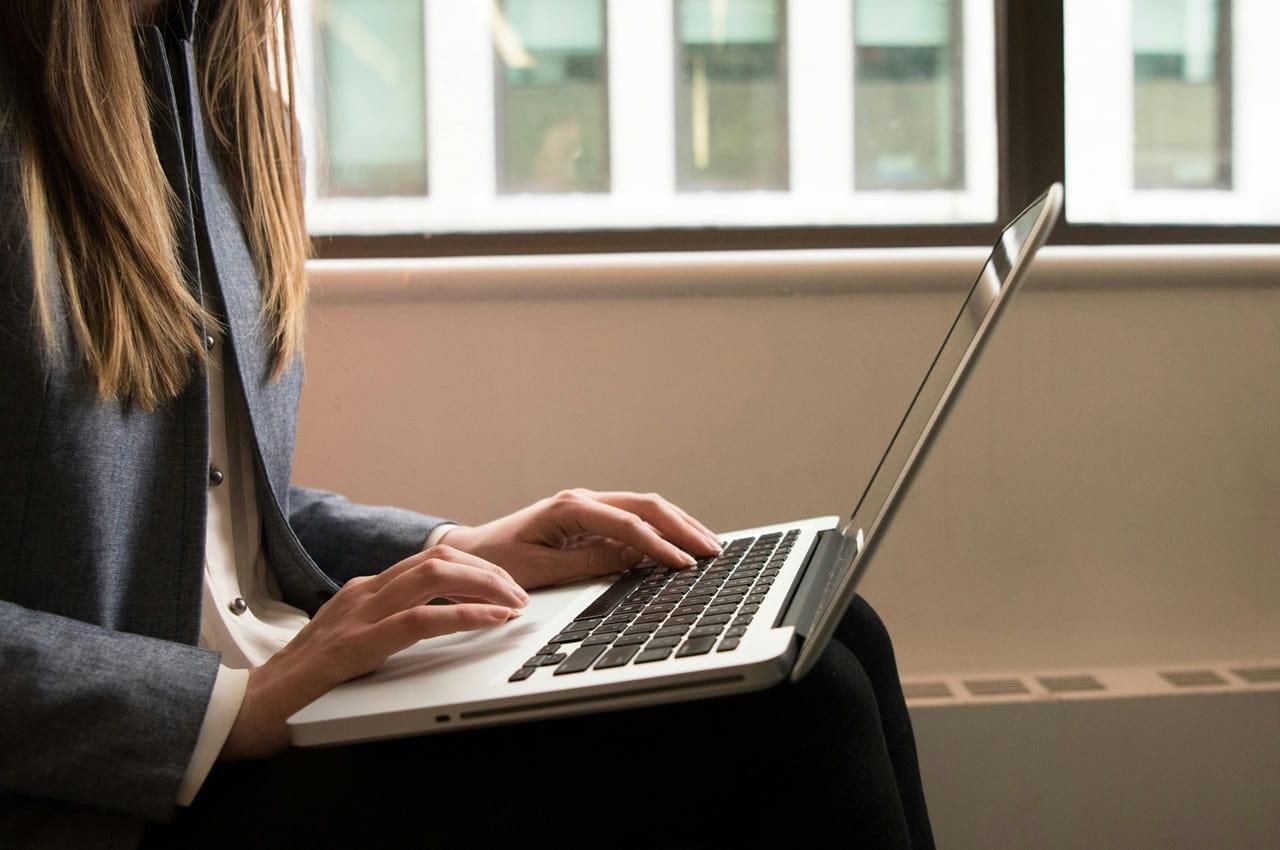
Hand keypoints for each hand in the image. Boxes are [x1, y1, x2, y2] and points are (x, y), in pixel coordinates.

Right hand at [219, 545, 527, 759]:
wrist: (250, 709)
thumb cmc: (305, 683)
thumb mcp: (355, 642)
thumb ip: (388, 625)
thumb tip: (439, 620)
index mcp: (365, 590)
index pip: (431, 559)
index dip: (476, 567)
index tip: (506, 585)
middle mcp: (364, 592)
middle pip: (440, 558)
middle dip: (489, 571)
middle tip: (520, 593)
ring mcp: (359, 614)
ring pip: (435, 576)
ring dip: (485, 586)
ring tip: (514, 603)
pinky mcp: (357, 644)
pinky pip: (421, 619)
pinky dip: (465, 616)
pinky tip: (491, 622)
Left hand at [439, 488, 721, 590]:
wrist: (471, 552)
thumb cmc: (497, 560)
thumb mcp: (541, 569)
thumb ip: (588, 563)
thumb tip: (631, 559)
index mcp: (570, 508)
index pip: (628, 523)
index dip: (659, 544)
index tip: (682, 563)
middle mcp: (583, 500)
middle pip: (646, 505)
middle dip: (682, 526)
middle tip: (712, 549)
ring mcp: (589, 507)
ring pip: (645, 508)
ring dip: (678, 525)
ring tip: (707, 545)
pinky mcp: (591, 520)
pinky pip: (634, 520)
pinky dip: (662, 530)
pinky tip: (681, 544)